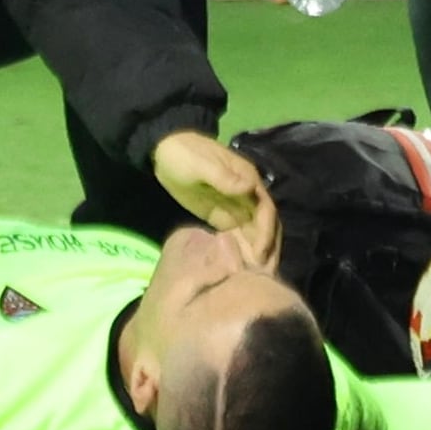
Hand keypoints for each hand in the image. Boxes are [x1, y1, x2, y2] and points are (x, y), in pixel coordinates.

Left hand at [152, 132, 280, 269]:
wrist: (163, 150)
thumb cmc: (183, 154)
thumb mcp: (200, 164)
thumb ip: (223, 177)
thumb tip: (249, 188)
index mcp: (246, 179)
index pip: (265, 210)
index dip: (266, 233)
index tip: (260, 255)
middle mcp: (247, 194)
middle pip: (264, 225)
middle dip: (267, 249)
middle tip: (264, 276)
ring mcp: (236, 206)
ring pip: (253, 233)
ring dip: (257, 254)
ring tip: (255, 279)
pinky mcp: (223, 216)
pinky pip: (238, 236)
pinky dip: (242, 251)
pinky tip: (240, 269)